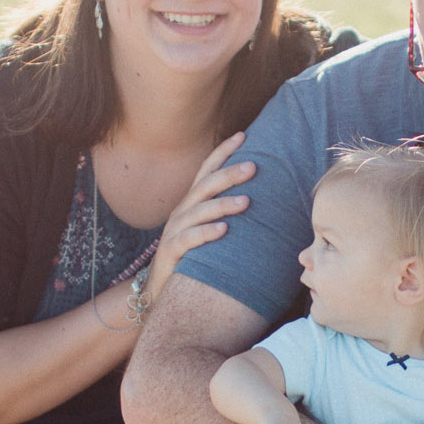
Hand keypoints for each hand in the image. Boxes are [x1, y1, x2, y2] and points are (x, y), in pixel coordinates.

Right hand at [141, 133, 254, 308]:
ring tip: (246, 202)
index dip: (223, 152)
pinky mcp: (171, 252)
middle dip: (229, 174)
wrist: (161, 287)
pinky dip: (206, 233)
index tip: (243, 135)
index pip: (206, 170)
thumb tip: (261, 196)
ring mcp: (175, 230)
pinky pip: (188, 239)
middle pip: (205, 186)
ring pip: (199, 211)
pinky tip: (223, 230)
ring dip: (223, 205)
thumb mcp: (208, 228)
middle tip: (253, 167)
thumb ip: (226, 211)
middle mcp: (183, 211)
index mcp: (192, 202)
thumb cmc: (194, 255)